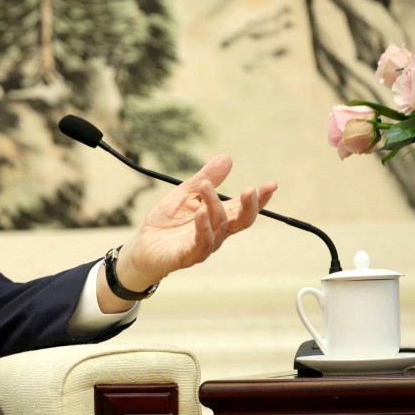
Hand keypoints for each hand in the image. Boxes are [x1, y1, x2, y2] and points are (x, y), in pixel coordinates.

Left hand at [101, 155, 276, 307]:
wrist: (142, 247)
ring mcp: (204, 246)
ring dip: (214, 206)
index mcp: (218, 217)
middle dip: (250, 206)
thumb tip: (227, 158)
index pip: (244, 208)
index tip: (272, 184)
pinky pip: (201, 243)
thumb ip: (205, 179)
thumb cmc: (165, 223)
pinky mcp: (187, 256)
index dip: (259, 198)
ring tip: (205, 187)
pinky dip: (202, 227)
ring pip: (219, 227)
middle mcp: (217, 233)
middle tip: (251, 189)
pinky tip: (200, 212)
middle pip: (242, 221)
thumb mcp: (184, 194)